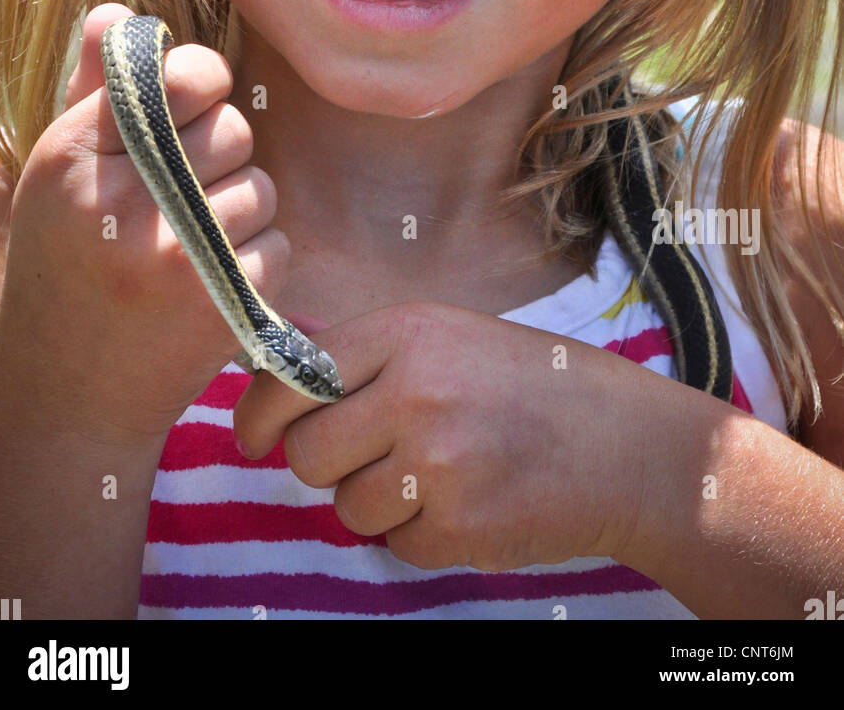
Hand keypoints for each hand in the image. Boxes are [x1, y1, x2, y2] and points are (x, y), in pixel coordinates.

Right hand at [0, 3, 291, 441]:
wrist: (68, 400)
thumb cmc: (67, 268)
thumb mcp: (60, 179)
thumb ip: (94, 92)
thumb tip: (119, 13)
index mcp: (72, 157)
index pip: (173, 76)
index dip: (200, 81)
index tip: (194, 101)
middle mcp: (120, 198)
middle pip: (230, 127)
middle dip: (220, 154)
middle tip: (181, 192)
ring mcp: (173, 254)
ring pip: (260, 186)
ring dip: (239, 211)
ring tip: (189, 246)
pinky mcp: (218, 303)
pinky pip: (278, 243)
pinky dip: (256, 262)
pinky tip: (209, 285)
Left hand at [233, 301, 653, 571]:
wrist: (624, 444)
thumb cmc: (529, 384)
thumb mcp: (450, 335)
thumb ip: (368, 352)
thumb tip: (282, 366)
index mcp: (408, 332)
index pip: (293, 378)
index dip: (259, 415)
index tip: (253, 435)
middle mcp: (416, 391)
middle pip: (308, 454)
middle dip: (325, 466)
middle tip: (370, 457)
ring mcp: (438, 462)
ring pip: (347, 508)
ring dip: (379, 503)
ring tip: (439, 475)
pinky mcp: (459, 526)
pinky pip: (396, 545)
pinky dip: (421, 535)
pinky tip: (468, 501)